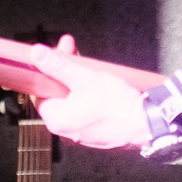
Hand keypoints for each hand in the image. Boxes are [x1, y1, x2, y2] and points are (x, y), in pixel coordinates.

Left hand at [29, 34, 151, 148]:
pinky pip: (82, 107)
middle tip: (71, 50)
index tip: (56, 54)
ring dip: (75, 78)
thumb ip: (58, 65)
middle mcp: (65, 129)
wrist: (145, 123)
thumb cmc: (117, 105)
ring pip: (70, 99)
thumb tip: (36, 54)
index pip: (39, 91)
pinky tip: (94, 81)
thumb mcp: (84, 78)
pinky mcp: (93, 130)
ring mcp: (79, 131)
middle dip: (63, 69)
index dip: (46, 70)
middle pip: (55, 93)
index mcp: (57, 119)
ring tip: (86, 63)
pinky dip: (84, 93)